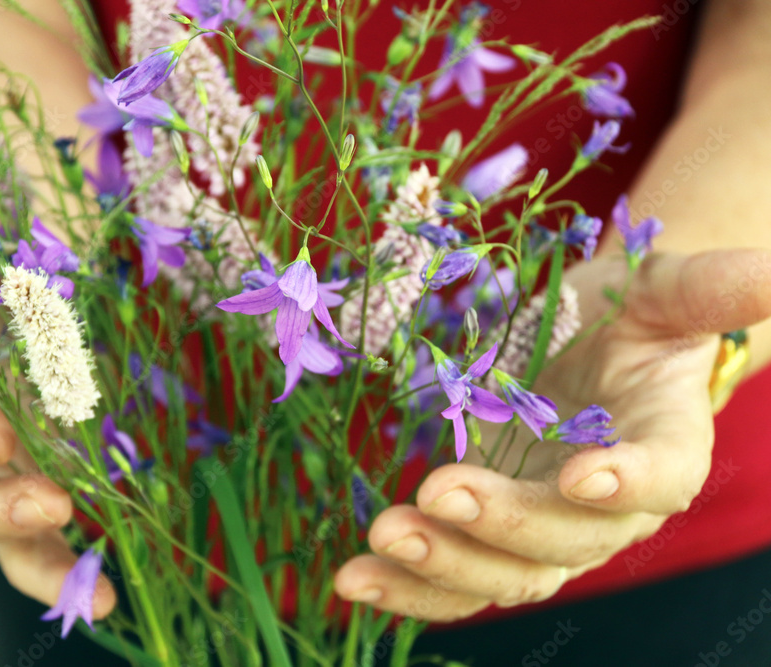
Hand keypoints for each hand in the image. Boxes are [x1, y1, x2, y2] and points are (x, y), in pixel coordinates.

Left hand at [334, 247, 770, 619]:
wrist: (578, 346)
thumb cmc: (625, 314)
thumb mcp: (662, 289)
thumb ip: (711, 288)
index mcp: (664, 446)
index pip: (662, 477)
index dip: (629, 482)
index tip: (583, 475)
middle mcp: (606, 507)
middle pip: (567, 539)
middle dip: (503, 522)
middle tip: (439, 490)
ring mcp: (542, 527)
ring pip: (504, 573)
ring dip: (442, 566)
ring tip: (383, 538)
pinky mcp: (486, 534)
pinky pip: (453, 578)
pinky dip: (407, 587)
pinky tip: (355, 580)